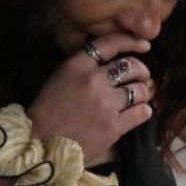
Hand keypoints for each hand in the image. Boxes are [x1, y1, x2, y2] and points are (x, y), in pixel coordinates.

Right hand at [25, 33, 155, 158]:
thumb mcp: (61, 78)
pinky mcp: (114, 126)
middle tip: (142, 77)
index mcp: (77, 67)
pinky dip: (144, 110)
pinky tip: (138, 112)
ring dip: (143, 92)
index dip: (131, 41)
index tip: (143, 45)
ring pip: (140, 90)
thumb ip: (84, 67)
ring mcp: (105, 104)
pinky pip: (142, 112)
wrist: (42, 143)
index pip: (110, 44)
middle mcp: (93, 81)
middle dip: (142, 71)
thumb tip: (112, 63)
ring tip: (138, 97)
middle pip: (132, 66)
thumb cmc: (49, 112)